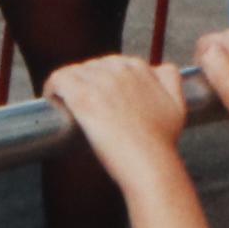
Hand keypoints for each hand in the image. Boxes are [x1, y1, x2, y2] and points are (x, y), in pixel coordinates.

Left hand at [44, 54, 191, 181]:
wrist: (150, 163)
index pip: (111, 63)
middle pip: (91, 67)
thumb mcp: (176, 104)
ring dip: (67, 86)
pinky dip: (52, 88)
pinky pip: (58, 78)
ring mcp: (101, 82)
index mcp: (140, 68)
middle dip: (85, 83)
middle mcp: (120, 69)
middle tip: (79, 105)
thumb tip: (160, 68)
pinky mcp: (83, 97)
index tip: (97, 97)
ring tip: (63, 104)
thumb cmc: (161, 142)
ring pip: (73, 72)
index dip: (102, 80)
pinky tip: (52, 99)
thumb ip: (170, 81)